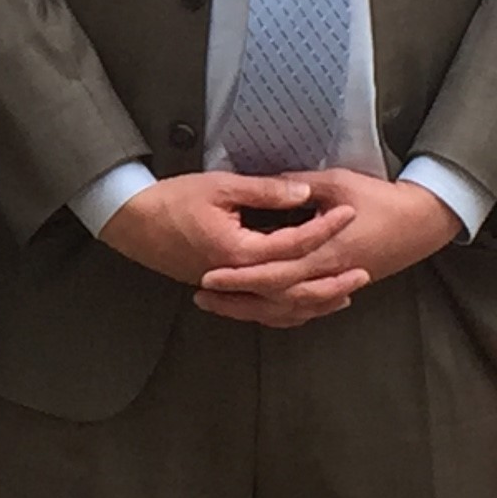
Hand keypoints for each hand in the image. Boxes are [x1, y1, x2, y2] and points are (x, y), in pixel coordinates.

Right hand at [98, 169, 351, 287]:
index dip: (325, 228)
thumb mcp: (220, 186)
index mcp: (239, 251)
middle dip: (331, 280)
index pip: (293, 243)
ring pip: (280, 307)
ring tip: (346, 294)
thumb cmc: (173, 200)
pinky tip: (306, 305)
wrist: (133, 222)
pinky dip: (288, 310)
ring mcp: (230, 289)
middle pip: (294, 288)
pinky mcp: (223, 291)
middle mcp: (237, 278)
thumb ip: (265, 191)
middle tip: (364, 270)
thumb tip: (304, 193)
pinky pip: (261, 311)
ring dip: (315, 301)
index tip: (349, 212)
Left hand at [195, 167, 462, 324]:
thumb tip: (268, 186)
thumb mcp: (338, 182)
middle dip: (237, 300)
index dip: (240, 276)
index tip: (209, 275)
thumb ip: (300, 186)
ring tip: (221, 306)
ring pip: (288, 310)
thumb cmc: (380, 199)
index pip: (273, 271)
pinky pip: (306, 309)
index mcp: (324, 252)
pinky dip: (281, 314)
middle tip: (202, 295)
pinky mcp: (340, 286)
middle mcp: (327, 276)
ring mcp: (335, 285)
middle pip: (274, 298)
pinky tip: (260, 311)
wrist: (421, 223)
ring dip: (253, 310)